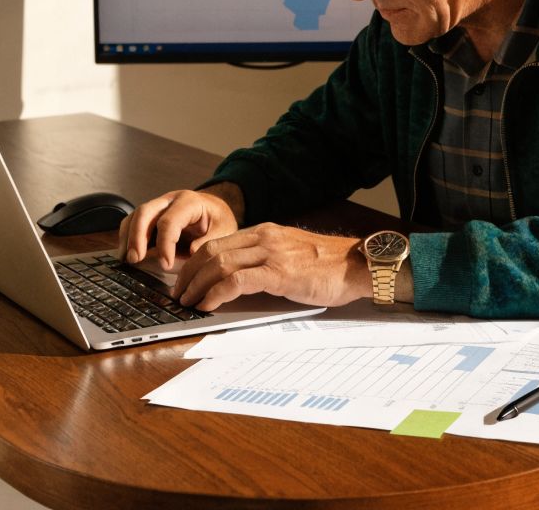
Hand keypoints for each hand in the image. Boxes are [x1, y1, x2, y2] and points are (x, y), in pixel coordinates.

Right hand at [120, 186, 241, 269]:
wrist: (216, 210)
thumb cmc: (219, 221)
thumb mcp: (223, 231)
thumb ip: (208, 241)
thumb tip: (190, 252)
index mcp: (189, 202)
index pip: (169, 221)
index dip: (164, 244)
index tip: (165, 264)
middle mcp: (170, 200)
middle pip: (145, 212)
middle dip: (137, 237)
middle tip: (135, 259)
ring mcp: (158, 205)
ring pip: (135, 216)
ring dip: (128, 238)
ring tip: (128, 260)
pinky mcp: (151, 215)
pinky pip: (133, 222)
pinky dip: (128, 237)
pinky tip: (128, 254)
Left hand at [172, 223, 367, 311]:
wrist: (359, 265)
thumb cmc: (332, 266)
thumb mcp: (294, 256)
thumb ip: (269, 261)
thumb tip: (243, 280)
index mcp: (267, 232)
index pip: (218, 243)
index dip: (195, 263)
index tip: (185, 280)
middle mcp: (265, 238)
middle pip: (211, 251)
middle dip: (188, 275)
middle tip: (179, 295)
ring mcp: (272, 254)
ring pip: (218, 264)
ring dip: (196, 286)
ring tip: (187, 303)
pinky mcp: (279, 273)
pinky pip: (235, 281)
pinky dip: (215, 293)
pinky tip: (208, 305)